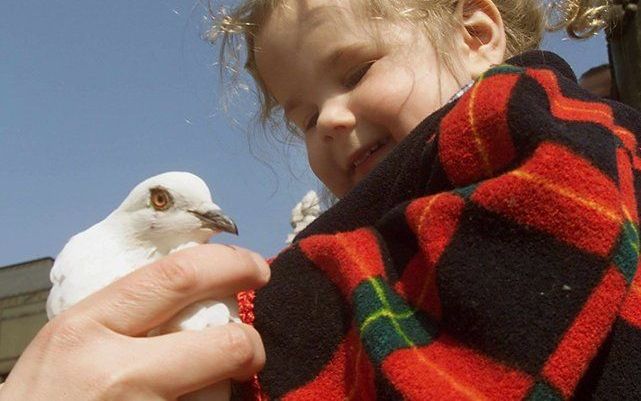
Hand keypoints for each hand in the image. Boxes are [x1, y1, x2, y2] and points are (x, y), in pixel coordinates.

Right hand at [0, 244, 268, 400]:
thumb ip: (127, 311)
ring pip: (220, 393)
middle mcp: (117, 373)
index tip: (254, 268)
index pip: (178, 277)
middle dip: (251, 342)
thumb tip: (194, 286)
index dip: (230, 265)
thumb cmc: (45, 394)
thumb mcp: (72, 338)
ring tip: (202, 387)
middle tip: (251, 344)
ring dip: (224, 387)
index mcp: (90, 326)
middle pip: (223, 344)